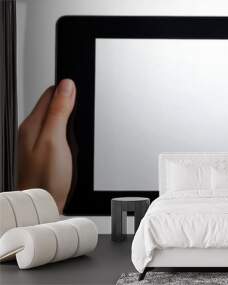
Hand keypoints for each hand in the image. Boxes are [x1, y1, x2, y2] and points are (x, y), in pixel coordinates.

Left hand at [18, 79, 75, 211]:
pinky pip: (58, 133)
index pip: (50, 93)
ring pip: (58, 118)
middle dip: (70, 106)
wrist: (43, 203)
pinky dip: (68, 134)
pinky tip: (72, 143)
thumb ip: (59, 112)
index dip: (67, 91)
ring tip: (77, 129)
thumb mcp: (55, 140)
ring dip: (70, 120)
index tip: (79, 97)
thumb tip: (66, 86)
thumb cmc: (45, 177)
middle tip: (80, 116)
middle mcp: (33, 130)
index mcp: (32, 123)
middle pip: (54, 104)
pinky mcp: (46, 151)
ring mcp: (38, 141)